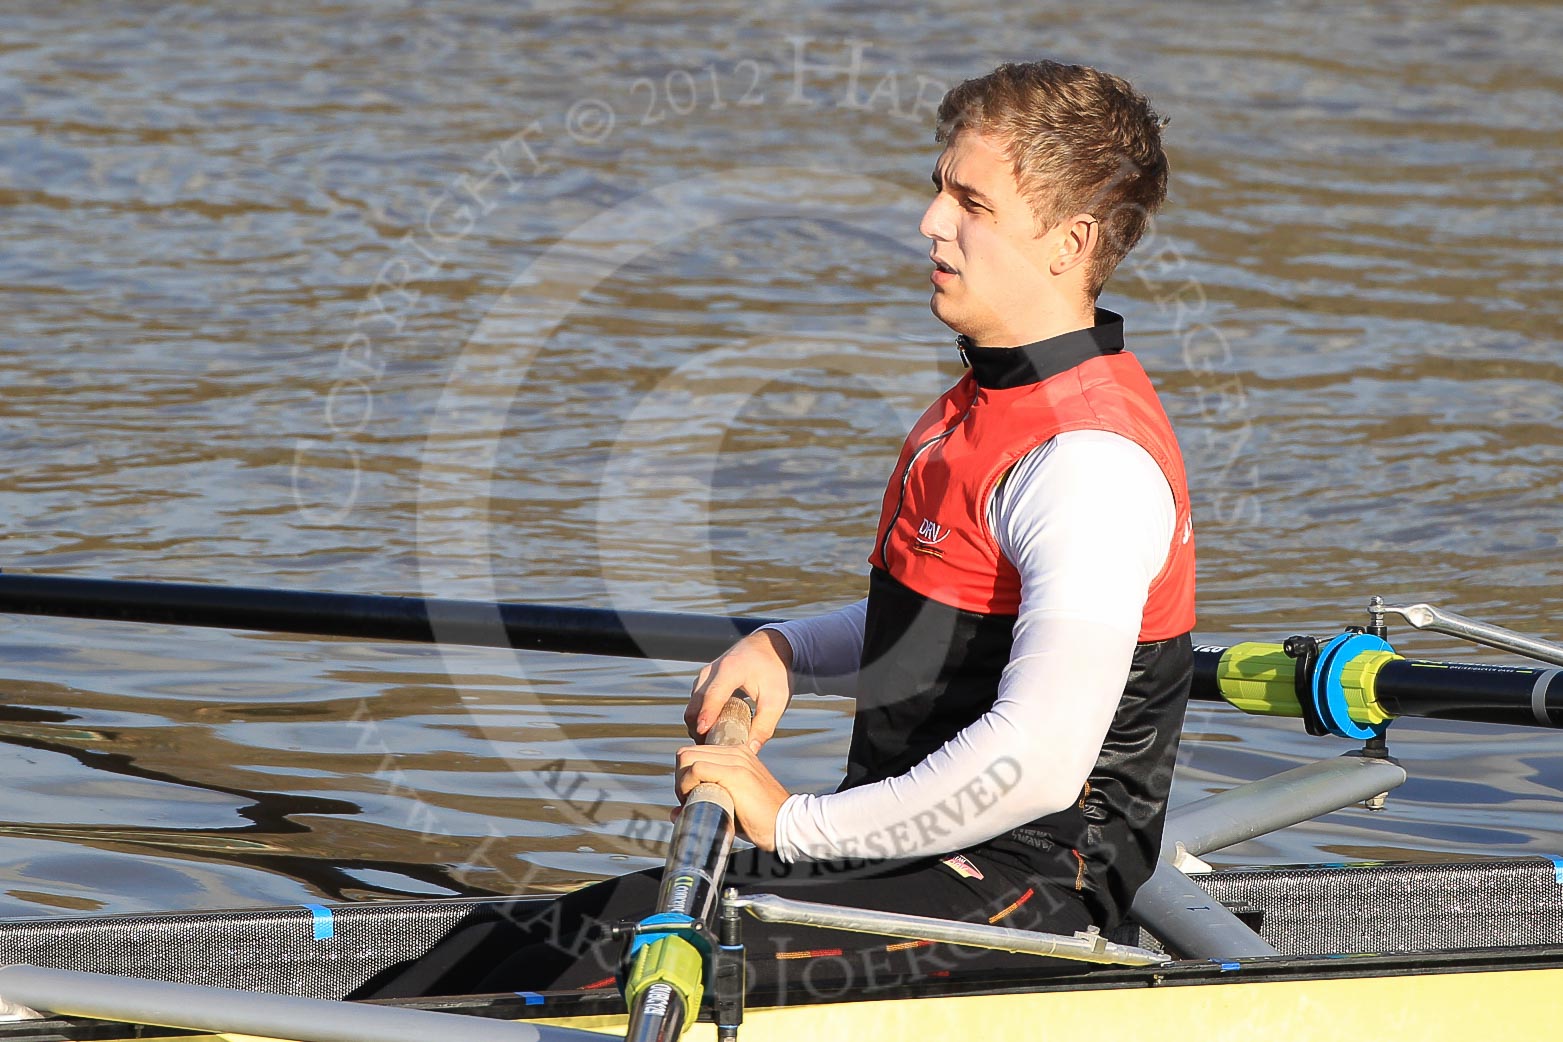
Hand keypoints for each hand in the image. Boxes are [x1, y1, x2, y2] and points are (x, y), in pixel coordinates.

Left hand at [675, 744, 790, 850]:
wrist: (787, 825)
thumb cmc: (760, 820)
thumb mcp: (730, 804)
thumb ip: (704, 802)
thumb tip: (675, 812)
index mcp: (737, 754)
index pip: (695, 753)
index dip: (685, 776)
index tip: (690, 797)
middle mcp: (736, 752)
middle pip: (686, 753)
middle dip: (680, 778)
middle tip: (688, 800)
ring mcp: (736, 760)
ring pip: (687, 758)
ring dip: (682, 782)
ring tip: (692, 801)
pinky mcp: (735, 773)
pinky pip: (696, 769)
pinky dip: (687, 785)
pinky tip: (696, 799)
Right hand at [687, 628, 793, 751]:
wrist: (768, 647)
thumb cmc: (774, 671)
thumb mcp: (777, 699)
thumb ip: (765, 725)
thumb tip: (751, 750)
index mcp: (730, 670)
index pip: (713, 695)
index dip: (706, 715)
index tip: (702, 733)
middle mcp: (712, 670)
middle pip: (696, 703)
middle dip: (698, 728)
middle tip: (711, 750)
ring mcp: (705, 675)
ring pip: (693, 704)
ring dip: (698, 724)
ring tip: (712, 745)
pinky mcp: (703, 680)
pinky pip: (695, 702)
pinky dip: (700, 718)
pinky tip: (712, 732)